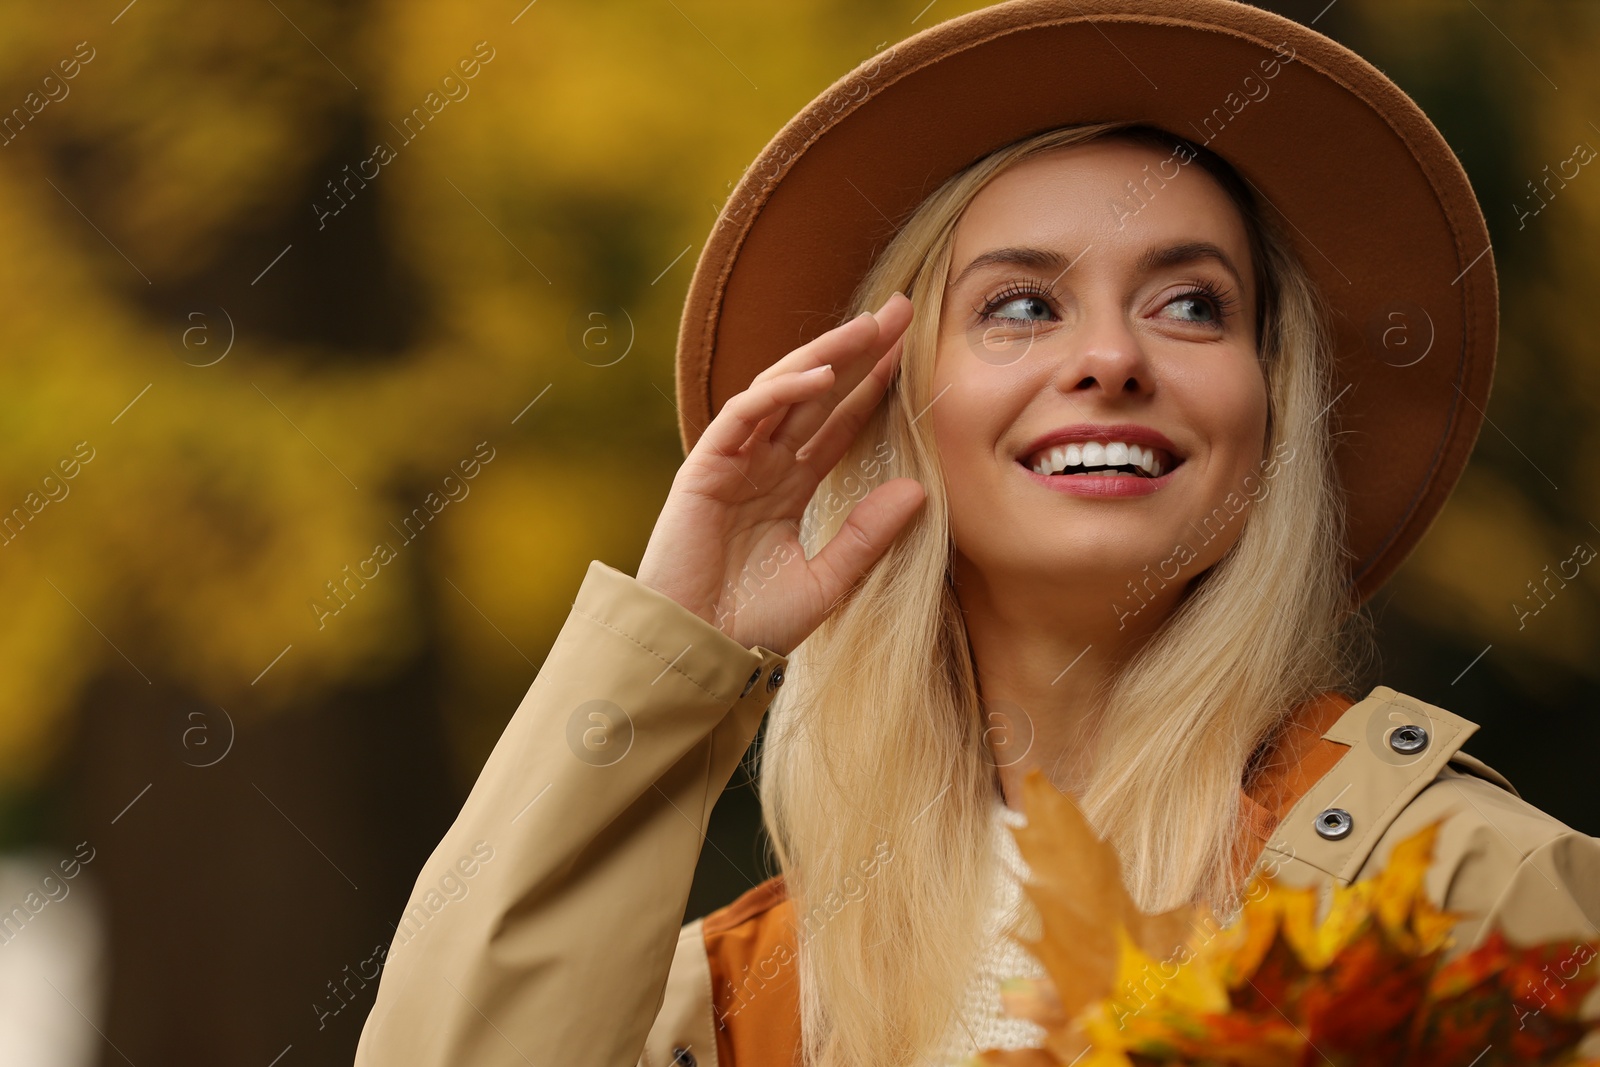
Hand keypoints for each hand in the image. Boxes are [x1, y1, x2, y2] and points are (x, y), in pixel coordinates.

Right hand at [635, 291, 924, 655]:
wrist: (696, 652)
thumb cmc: (750, 627)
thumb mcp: (826, 581)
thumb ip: (867, 536)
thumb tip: (919, 489)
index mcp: (788, 488)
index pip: (838, 424)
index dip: (873, 387)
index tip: (914, 352)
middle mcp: (762, 466)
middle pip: (817, 394)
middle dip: (858, 351)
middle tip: (901, 309)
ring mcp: (733, 462)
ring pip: (782, 391)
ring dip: (825, 355)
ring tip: (870, 326)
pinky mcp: (705, 467)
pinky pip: (745, 415)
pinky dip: (780, 392)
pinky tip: (820, 374)